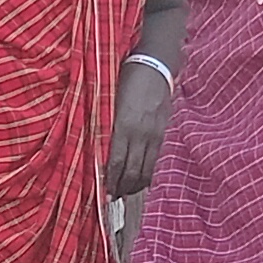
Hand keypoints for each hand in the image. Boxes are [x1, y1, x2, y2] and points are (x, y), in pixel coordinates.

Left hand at [106, 58, 171, 196]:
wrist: (155, 65)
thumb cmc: (126, 80)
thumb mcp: (110, 101)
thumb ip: (106, 125)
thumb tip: (98, 149)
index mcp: (122, 125)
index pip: (115, 162)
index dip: (110, 180)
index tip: (104, 192)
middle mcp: (139, 133)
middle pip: (131, 171)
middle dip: (122, 188)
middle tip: (114, 196)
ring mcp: (154, 134)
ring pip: (146, 170)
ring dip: (135, 184)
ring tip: (127, 191)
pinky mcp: (164, 133)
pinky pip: (156, 160)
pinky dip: (148, 173)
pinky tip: (142, 178)